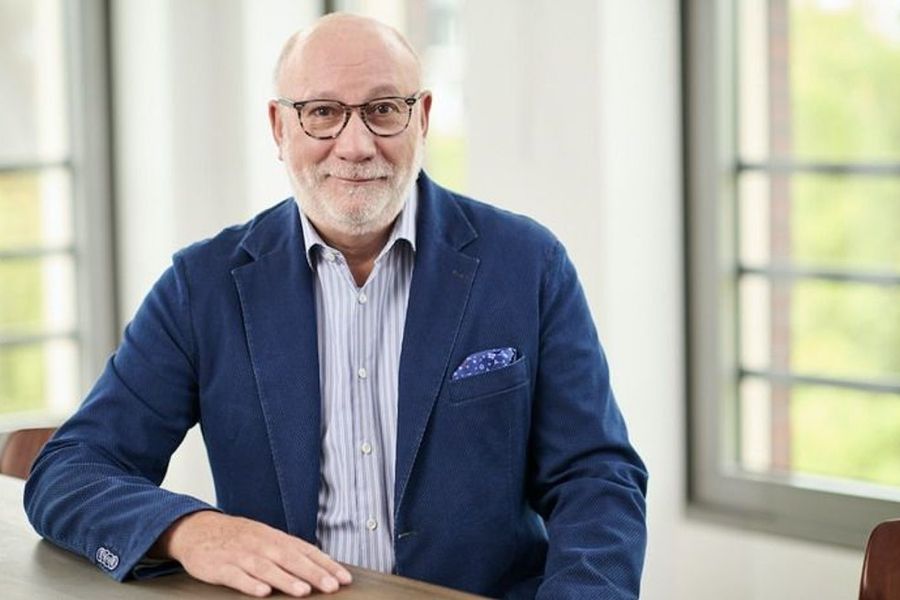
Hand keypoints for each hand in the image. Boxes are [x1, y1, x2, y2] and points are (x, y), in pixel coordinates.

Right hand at [152, 510, 352, 596]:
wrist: (197, 529)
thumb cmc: (237, 537)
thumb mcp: (265, 538)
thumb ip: (289, 552)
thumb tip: (319, 565)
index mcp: (275, 538)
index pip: (306, 551)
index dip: (326, 565)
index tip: (345, 578)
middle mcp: (262, 544)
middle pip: (291, 559)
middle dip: (313, 573)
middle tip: (332, 586)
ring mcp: (241, 555)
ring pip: (267, 568)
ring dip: (286, 580)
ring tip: (303, 591)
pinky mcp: (221, 567)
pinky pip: (237, 577)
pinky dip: (250, 584)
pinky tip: (262, 592)